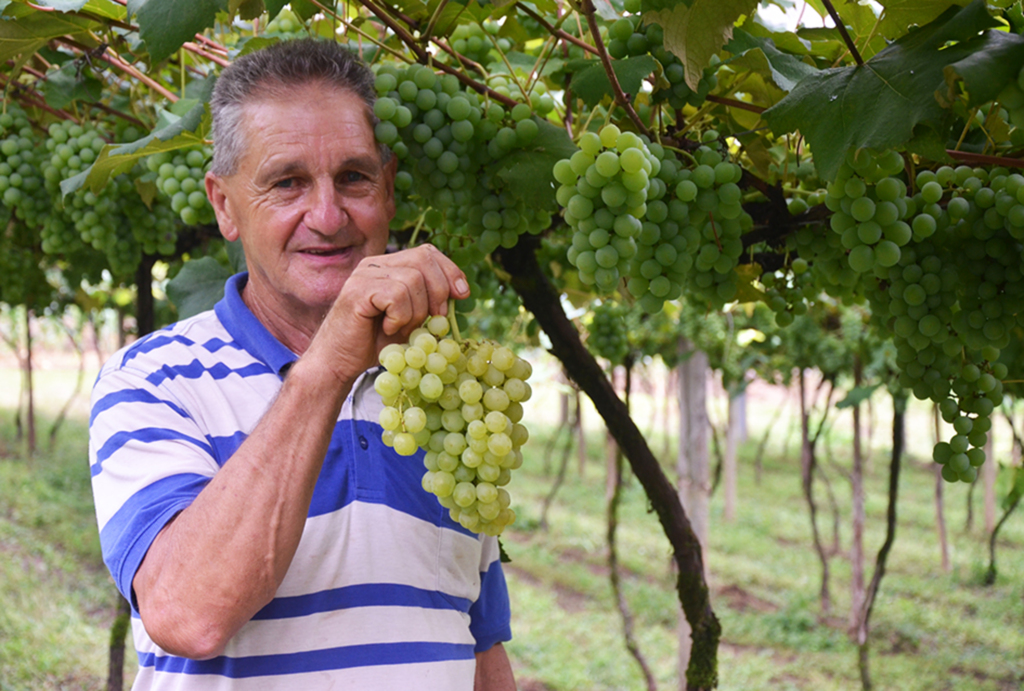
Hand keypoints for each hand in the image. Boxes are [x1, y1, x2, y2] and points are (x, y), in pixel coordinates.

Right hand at [308, 244, 469, 383]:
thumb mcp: (412, 319)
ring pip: (413, 280)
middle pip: (423, 259)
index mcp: (389, 265)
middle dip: (439, 291)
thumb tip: (461, 291)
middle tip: (435, 319)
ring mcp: (364, 274)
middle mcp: (375, 264)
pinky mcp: (357, 290)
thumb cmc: (375, 343)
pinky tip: (389, 329)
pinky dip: (400, 317)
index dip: (450, 270)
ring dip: (417, 312)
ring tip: (403, 329)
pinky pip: (396, 295)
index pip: (427, 252)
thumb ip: (430, 301)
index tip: (463, 294)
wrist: (340, 363)